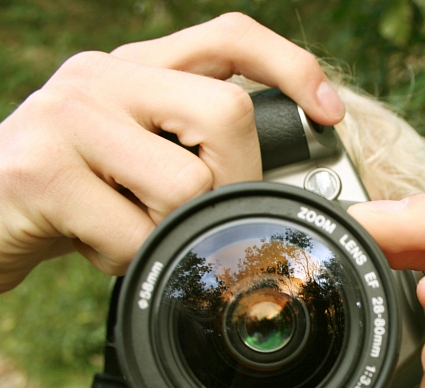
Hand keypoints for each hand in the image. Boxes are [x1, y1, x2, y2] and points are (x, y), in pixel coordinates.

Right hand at [0, 13, 344, 291]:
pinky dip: (129, 259)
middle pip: (227, 115)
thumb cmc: (77, 195)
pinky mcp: (41, 172)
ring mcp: (69, 118)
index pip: (229, 36)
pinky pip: (134, 235)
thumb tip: (281, 183)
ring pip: (186, 184)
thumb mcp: (139, 158)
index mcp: (137, 68)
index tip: (329, 113)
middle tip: (199, 211)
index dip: (289, 66)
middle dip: (233, 183)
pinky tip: (97, 246)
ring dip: (173, 231)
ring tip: (131, 227)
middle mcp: (104, 77)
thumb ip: (196, 151)